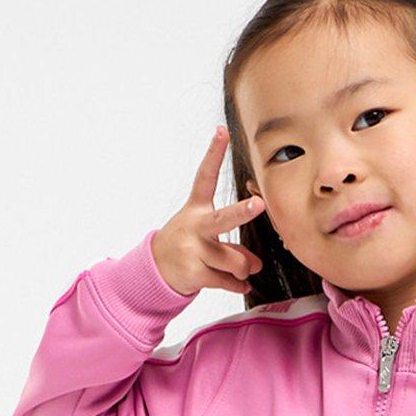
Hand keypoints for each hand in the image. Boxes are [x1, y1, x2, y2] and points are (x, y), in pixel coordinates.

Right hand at [151, 125, 265, 298]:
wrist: (157, 269)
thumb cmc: (188, 245)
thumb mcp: (207, 237)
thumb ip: (234, 246)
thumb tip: (256, 265)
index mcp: (197, 208)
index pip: (205, 176)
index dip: (214, 153)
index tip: (222, 131)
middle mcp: (195, 226)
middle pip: (223, 220)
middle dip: (243, 212)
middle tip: (259, 204)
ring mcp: (193, 250)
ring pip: (235, 260)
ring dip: (243, 268)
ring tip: (240, 270)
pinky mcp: (194, 272)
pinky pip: (227, 280)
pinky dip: (237, 284)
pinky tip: (241, 283)